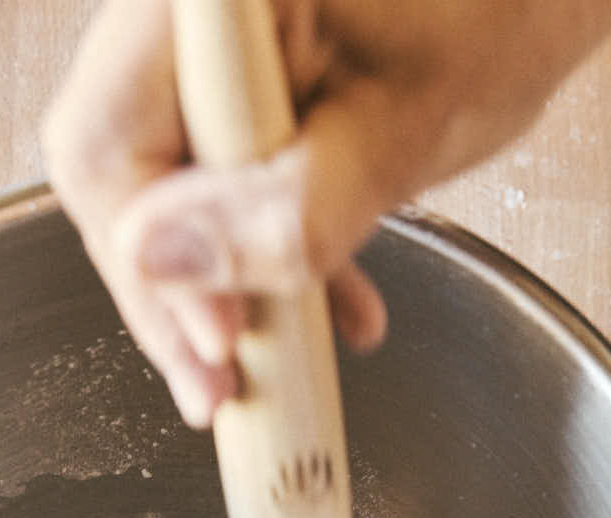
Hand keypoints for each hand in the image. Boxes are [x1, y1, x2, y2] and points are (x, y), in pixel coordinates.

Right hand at [43, 0, 610, 427]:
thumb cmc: (501, 7)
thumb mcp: (400, 131)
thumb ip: (286, 208)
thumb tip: (163, 265)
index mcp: (211, 0)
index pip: (109, 146)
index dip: (150, 263)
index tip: (216, 343)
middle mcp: (189, 20)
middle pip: (122, 177)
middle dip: (181, 294)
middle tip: (224, 386)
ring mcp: (202, 54)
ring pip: (163, 193)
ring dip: (222, 289)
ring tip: (273, 365)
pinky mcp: (229, 93)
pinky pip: (211, 184)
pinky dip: (258, 257)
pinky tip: (315, 310)